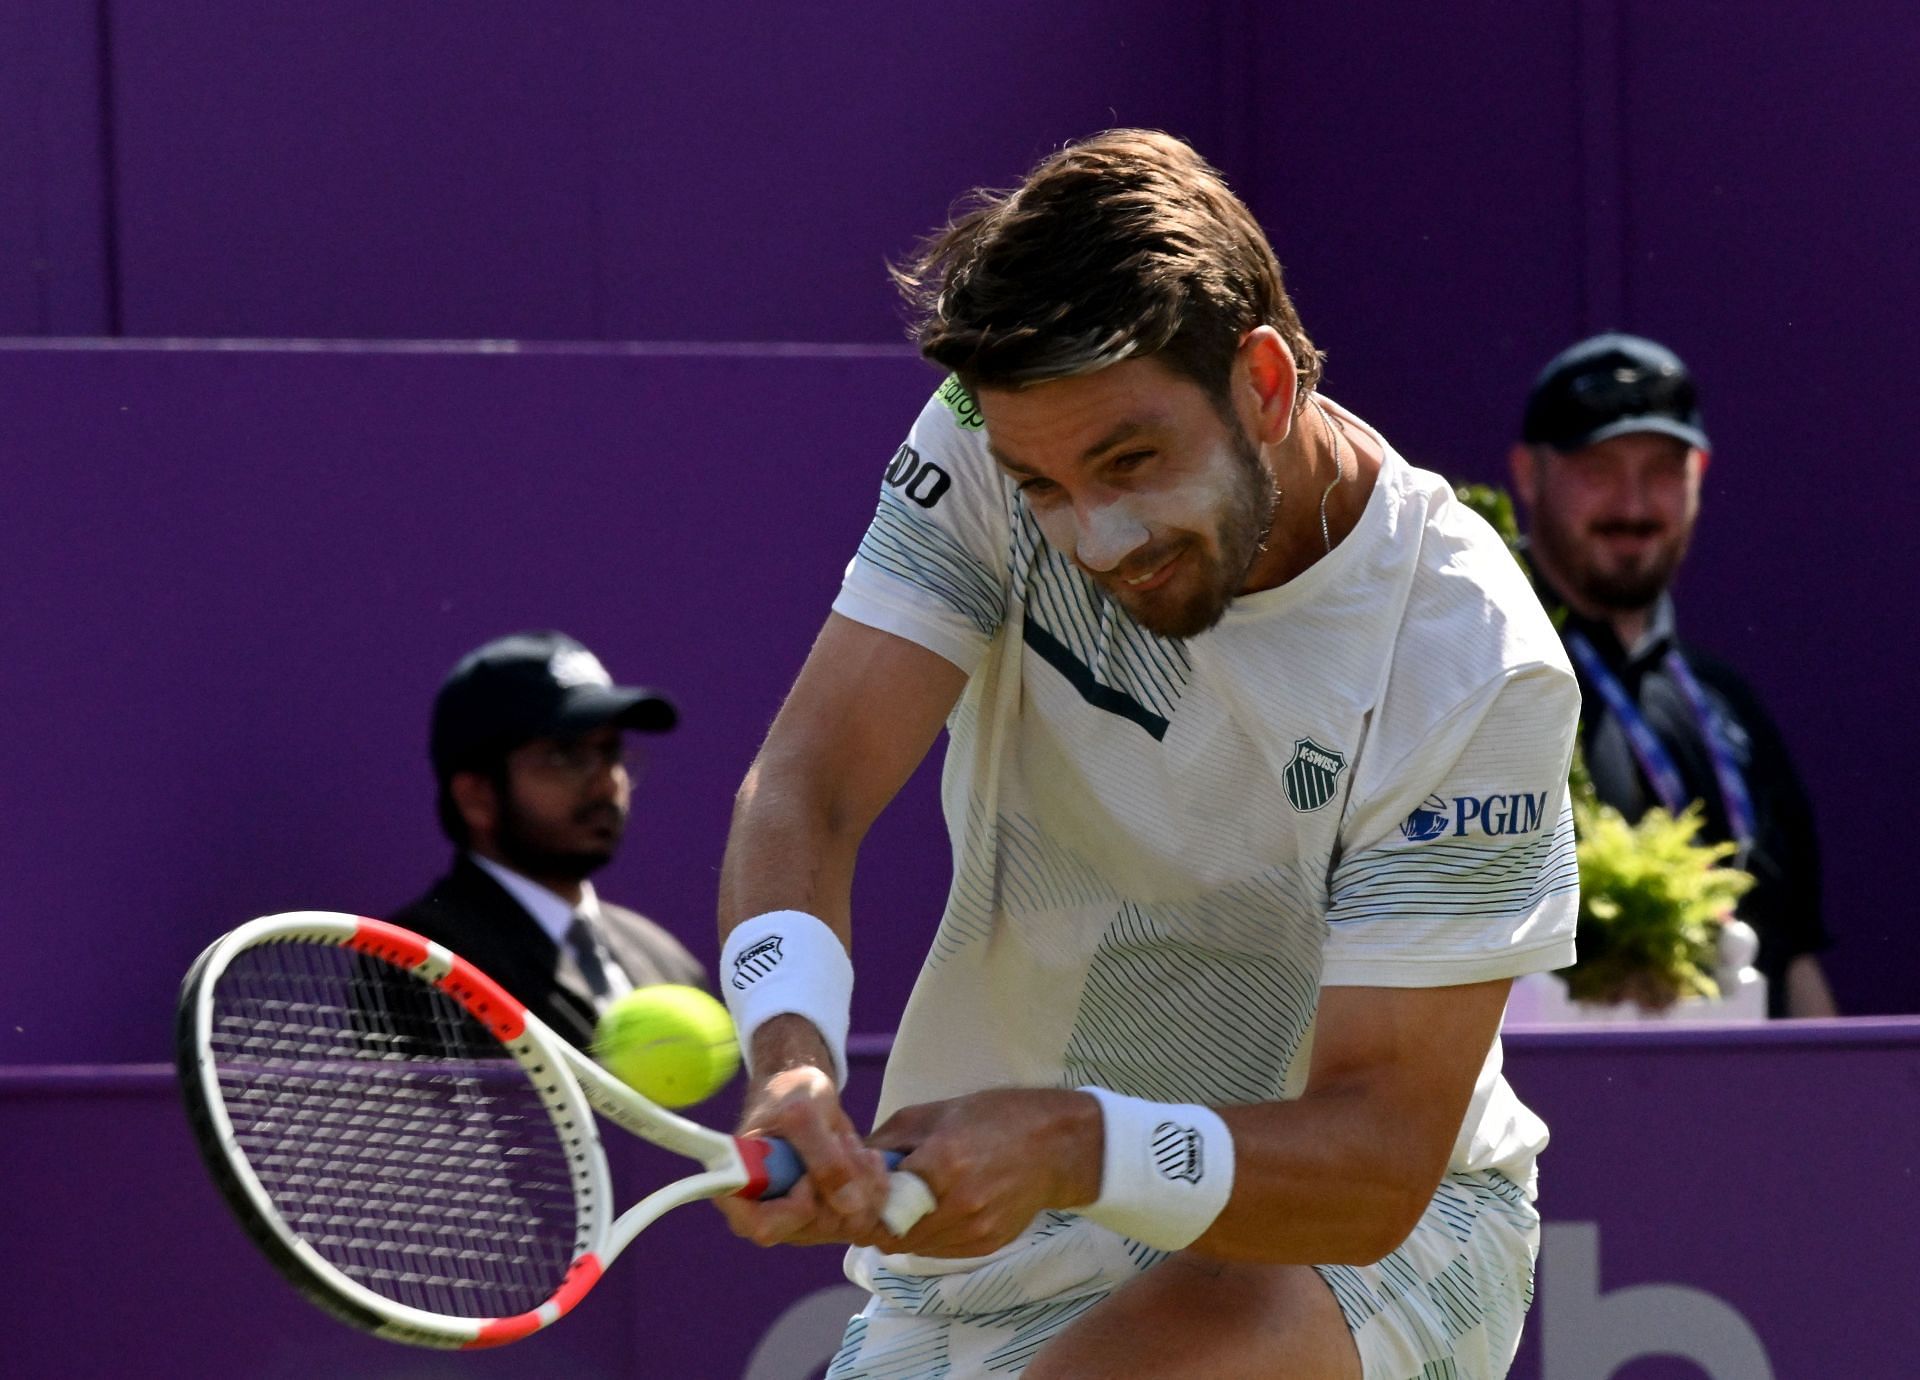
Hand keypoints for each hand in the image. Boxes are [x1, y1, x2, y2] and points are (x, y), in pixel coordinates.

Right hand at [713, 1021, 891, 1247]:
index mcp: (741, 1193)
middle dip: (841, 1181)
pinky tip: (867, 1159)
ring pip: (850, 1224)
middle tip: (838, 1141)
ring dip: (863, 1178)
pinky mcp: (832, 1219)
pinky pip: (869, 1219)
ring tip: (850, 1143)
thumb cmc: (789, 1097)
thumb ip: (822, 1156)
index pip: (764, 1227)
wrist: (806, 1094)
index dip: (796, 1206)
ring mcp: (803, 1222)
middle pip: (817, 1227)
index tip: (806, 1174)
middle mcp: (770, 1217)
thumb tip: (850, 1207)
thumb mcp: (803, 1113)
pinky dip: (877, 1186)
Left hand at [868, 1088, 1102, 1257]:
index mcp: (940, 1163)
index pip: (877, 1208)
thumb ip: (886, 1141)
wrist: (1056, 1145)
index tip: (853, 1196)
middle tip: (875, 1201)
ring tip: (908, 1201)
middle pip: (890, 1236)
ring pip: (912, 1247)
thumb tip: (848, 1164)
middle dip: (875, 1221)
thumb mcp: (931, 1113)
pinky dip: (927, 1234)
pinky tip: (936, 1208)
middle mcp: (956, 1205)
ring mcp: (973, 1230)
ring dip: (900, 1230)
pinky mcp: (985, 1245)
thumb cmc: (993, 1117)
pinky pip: (939, 1249)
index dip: (857, 1207)